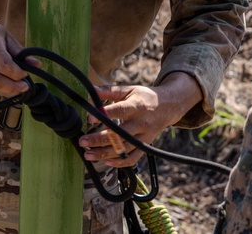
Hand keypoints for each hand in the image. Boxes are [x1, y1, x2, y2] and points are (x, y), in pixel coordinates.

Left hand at [79, 72, 201, 167]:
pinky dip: (120, 162)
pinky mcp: (146, 145)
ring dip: (105, 153)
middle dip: (99, 139)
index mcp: (137, 105)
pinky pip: (134, 158)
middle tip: (83, 141)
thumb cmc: (145, 97)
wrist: (168, 106)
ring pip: (125, 149)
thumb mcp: (129, 90)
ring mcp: (145, 136)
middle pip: (120, 134)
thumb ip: (110, 91)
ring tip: (88, 155)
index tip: (90, 118)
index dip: (106, 115)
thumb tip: (91, 89)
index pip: (120, 111)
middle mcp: (141, 122)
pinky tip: (106, 161)